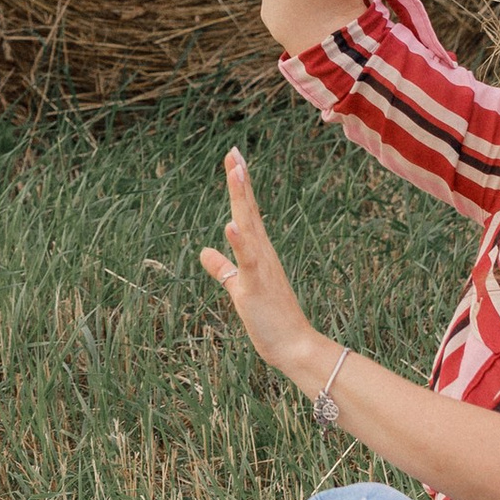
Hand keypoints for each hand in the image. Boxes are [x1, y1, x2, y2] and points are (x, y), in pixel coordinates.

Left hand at [198, 151, 319, 378]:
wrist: (295, 347)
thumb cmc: (270, 319)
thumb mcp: (239, 288)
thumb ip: (222, 268)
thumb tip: (204, 252)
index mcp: (258, 253)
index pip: (246, 212)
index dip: (239, 186)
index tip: (233, 158)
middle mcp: (263, 254)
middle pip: (248, 211)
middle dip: (240, 181)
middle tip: (234, 152)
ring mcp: (261, 268)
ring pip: (250, 227)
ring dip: (242, 199)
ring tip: (237, 172)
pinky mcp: (257, 286)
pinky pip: (248, 261)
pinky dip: (239, 242)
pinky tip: (231, 224)